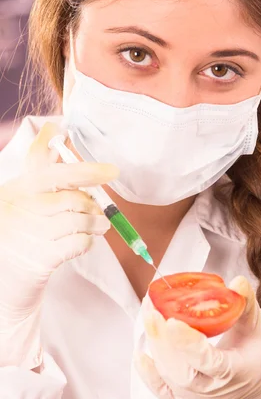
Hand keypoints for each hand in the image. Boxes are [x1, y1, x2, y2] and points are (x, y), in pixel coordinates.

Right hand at [0, 122, 118, 368]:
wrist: (6, 273)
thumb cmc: (22, 223)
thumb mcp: (25, 189)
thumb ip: (41, 159)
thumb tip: (54, 126)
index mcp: (19, 187)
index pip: (56, 174)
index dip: (86, 171)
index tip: (112, 171)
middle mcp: (22, 209)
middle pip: (73, 199)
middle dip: (92, 204)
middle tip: (101, 210)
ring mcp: (31, 235)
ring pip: (80, 221)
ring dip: (96, 223)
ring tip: (99, 225)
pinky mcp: (41, 259)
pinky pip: (79, 243)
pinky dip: (88, 242)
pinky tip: (84, 241)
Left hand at [134, 275, 260, 398]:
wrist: (257, 390)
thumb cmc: (257, 354)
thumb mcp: (257, 326)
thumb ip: (246, 303)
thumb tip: (236, 282)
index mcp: (235, 372)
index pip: (208, 361)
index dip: (188, 343)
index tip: (172, 321)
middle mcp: (214, 392)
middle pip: (182, 370)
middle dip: (163, 339)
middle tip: (152, 308)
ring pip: (169, 376)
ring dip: (155, 344)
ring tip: (148, 313)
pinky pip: (161, 391)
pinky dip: (148, 374)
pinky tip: (140, 353)